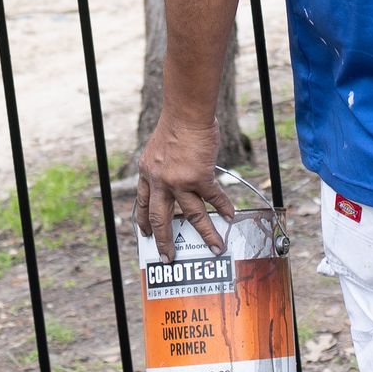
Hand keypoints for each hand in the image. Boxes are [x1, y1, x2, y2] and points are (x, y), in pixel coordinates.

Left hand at [136, 113, 226, 255]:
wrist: (186, 114)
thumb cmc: (176, 126)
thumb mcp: (157, 150)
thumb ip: (161, 167)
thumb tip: (173, 179)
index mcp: (146, 173)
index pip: (141, 204)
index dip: (143, 221)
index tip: (146, 234)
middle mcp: (159, 182)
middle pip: (160, 219)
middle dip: (164, 241)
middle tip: (169, 258)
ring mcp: (179, 182)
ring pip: (192, 216)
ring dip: (206, 234)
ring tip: (215, 247)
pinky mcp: (199, 177)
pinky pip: (213, 199)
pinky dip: (223, 208)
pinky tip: (231, 216)